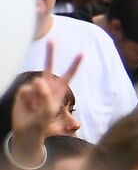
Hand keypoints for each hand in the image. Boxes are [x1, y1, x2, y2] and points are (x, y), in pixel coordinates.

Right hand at [11, 43, 80, 165]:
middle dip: (50, 52)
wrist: (27, 130)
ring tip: (36, 108)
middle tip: (51, 40)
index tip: (82, 52)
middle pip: (49, 66)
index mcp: (59, 89)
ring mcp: (35, 87)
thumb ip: (46, 94)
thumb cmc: (42, 121)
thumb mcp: (49, 109)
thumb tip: (37, 80)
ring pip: (36, 84)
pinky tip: (28, 106)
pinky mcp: (24, 91)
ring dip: (36, 98)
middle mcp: (47, 85)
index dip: (75, 64)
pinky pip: (26, 90)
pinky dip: (27, 99)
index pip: (69, 74)